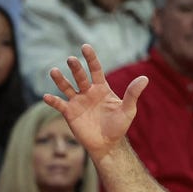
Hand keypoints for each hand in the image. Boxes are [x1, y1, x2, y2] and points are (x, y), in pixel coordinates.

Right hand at [43, 43, 148, 159]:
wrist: (108, 144)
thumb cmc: (119, 126)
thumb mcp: (128, 110)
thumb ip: (133, 94)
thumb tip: (145, 78)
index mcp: (101, 88)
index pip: (95, 69)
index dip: (91, 58)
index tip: (85, 47)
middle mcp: (87, 92)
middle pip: (80, 76)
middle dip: (76, 68)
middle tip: (71, 59)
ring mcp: (77, 101)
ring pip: (66, 87)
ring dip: (60, 79)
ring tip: (54, 71)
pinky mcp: (69, 113)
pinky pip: (59, 104)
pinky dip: (52, 100)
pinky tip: (47, 97)